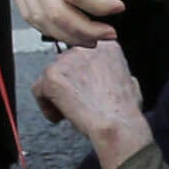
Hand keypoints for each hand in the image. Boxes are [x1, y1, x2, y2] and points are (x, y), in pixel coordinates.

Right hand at [0, 0, 146, 45]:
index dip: (99, 5)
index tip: (118, 6)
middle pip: (59, 13)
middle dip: (87, 30)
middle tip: (110, 34)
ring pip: (41, 19)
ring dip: (68, 35)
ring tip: (92, 40)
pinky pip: (27, 13)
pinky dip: (47, 27)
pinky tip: (66, 30)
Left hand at [34, 40, 154, 168]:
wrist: (115, 123)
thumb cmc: (124, 109)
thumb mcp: (130, 81)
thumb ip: (116, 72)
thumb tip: (111, 77)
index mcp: (106, 45)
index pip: (83, 54)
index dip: (82, 75)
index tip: (85, 88)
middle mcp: (85, 47)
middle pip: (65, 63)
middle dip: (69, 84)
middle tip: (77, 102)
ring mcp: (66, 59)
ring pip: (50, 76)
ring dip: (56, 95)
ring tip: (69, 112)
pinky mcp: (52, 75)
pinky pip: (38, 89)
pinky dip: (46, 105)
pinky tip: (59, 116)